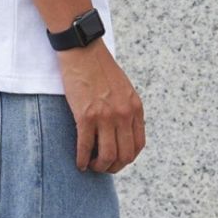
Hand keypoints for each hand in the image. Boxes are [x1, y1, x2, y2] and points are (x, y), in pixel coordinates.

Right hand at [57, 38, 144, 171]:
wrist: (83, 51)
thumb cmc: (99, 68)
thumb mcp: (123, 89)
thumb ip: (126, 109)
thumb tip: (121, 132)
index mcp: (135, 108)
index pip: (138, 145)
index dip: (127, 158)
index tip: (116, 160)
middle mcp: (124, 114)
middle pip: (125, 155)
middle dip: (113, 167)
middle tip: (102, 167)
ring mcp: (106, 116)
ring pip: (107, 155)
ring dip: (99, 166)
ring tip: (91, 166)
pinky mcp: (86, 116)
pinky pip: (86, 147)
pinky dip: (82, 160)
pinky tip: (79, 163)